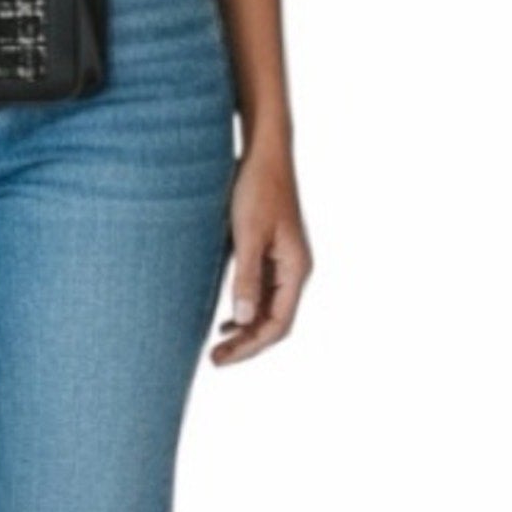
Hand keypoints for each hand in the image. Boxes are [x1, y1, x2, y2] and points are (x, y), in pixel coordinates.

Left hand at [210, 145, 312, 366]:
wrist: (265, 152)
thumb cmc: (257, 189)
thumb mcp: (247, 233)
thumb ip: (246, 276)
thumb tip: (244, 319)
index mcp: (296, 269)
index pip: (278, 324)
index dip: (250, 346)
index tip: (222, 357)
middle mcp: (295, 268)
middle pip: (274, 320)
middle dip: (247, 342)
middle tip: (215, 359)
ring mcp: (284, 259)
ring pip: (268, 306)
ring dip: (246, 326)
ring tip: (219, 344)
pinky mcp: (271, 248)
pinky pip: (262, 288)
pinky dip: (246, 306)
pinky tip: (228, 314)